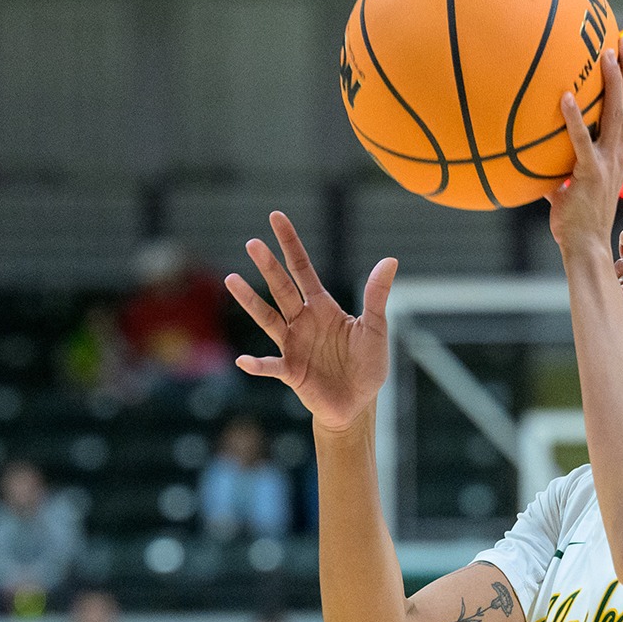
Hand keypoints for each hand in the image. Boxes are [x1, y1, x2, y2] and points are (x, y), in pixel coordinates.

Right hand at [225, 212, 396, 434]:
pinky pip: (271, 366)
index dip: (290, 244)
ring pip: (268, 318)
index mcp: (322, 307)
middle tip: (253, 243)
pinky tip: (244, 360)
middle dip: (268, 266)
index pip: (302, 269)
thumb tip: (390, 261)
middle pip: (282, 288)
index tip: (276, 218)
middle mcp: (302, 321)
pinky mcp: (290, 372)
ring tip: (231, 280)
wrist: (358, 403)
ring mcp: (293, 345)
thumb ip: (376, 296)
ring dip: (250, 301)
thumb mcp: (375, 328)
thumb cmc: (366, 365)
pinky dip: (258, 364)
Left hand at [547, 35, 622, 255]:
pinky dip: (575, 118)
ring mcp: (608, 162)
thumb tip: (532, 153)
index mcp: (618, 152)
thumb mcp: (567, 186)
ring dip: (613, 81)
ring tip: (606, 53)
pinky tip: (565, 97)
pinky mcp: (590, 173)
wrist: (584, 246)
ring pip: (617, 113)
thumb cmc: (574, 220)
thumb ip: (556, 167)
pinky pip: (582, 140)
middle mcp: (619, 152)